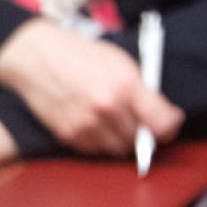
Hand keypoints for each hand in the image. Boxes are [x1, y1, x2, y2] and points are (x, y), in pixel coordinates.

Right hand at [0, 18, 182, 155]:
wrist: (36, 57)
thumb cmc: (82, 55)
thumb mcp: (122, 62)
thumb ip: (144, 91)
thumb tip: (165, 116)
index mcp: (126, 87)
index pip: (163, 125)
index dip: (170, 126)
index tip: (169, 123)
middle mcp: (107, 109)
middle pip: (141, 140)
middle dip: (145, 132)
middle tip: (140, 120)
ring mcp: (87, 125)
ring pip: (119, 149)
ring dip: (123, 139)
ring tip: (117, 121)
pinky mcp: (69, 135)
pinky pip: (96, 151)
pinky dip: (101, 142)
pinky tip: (98, 124)